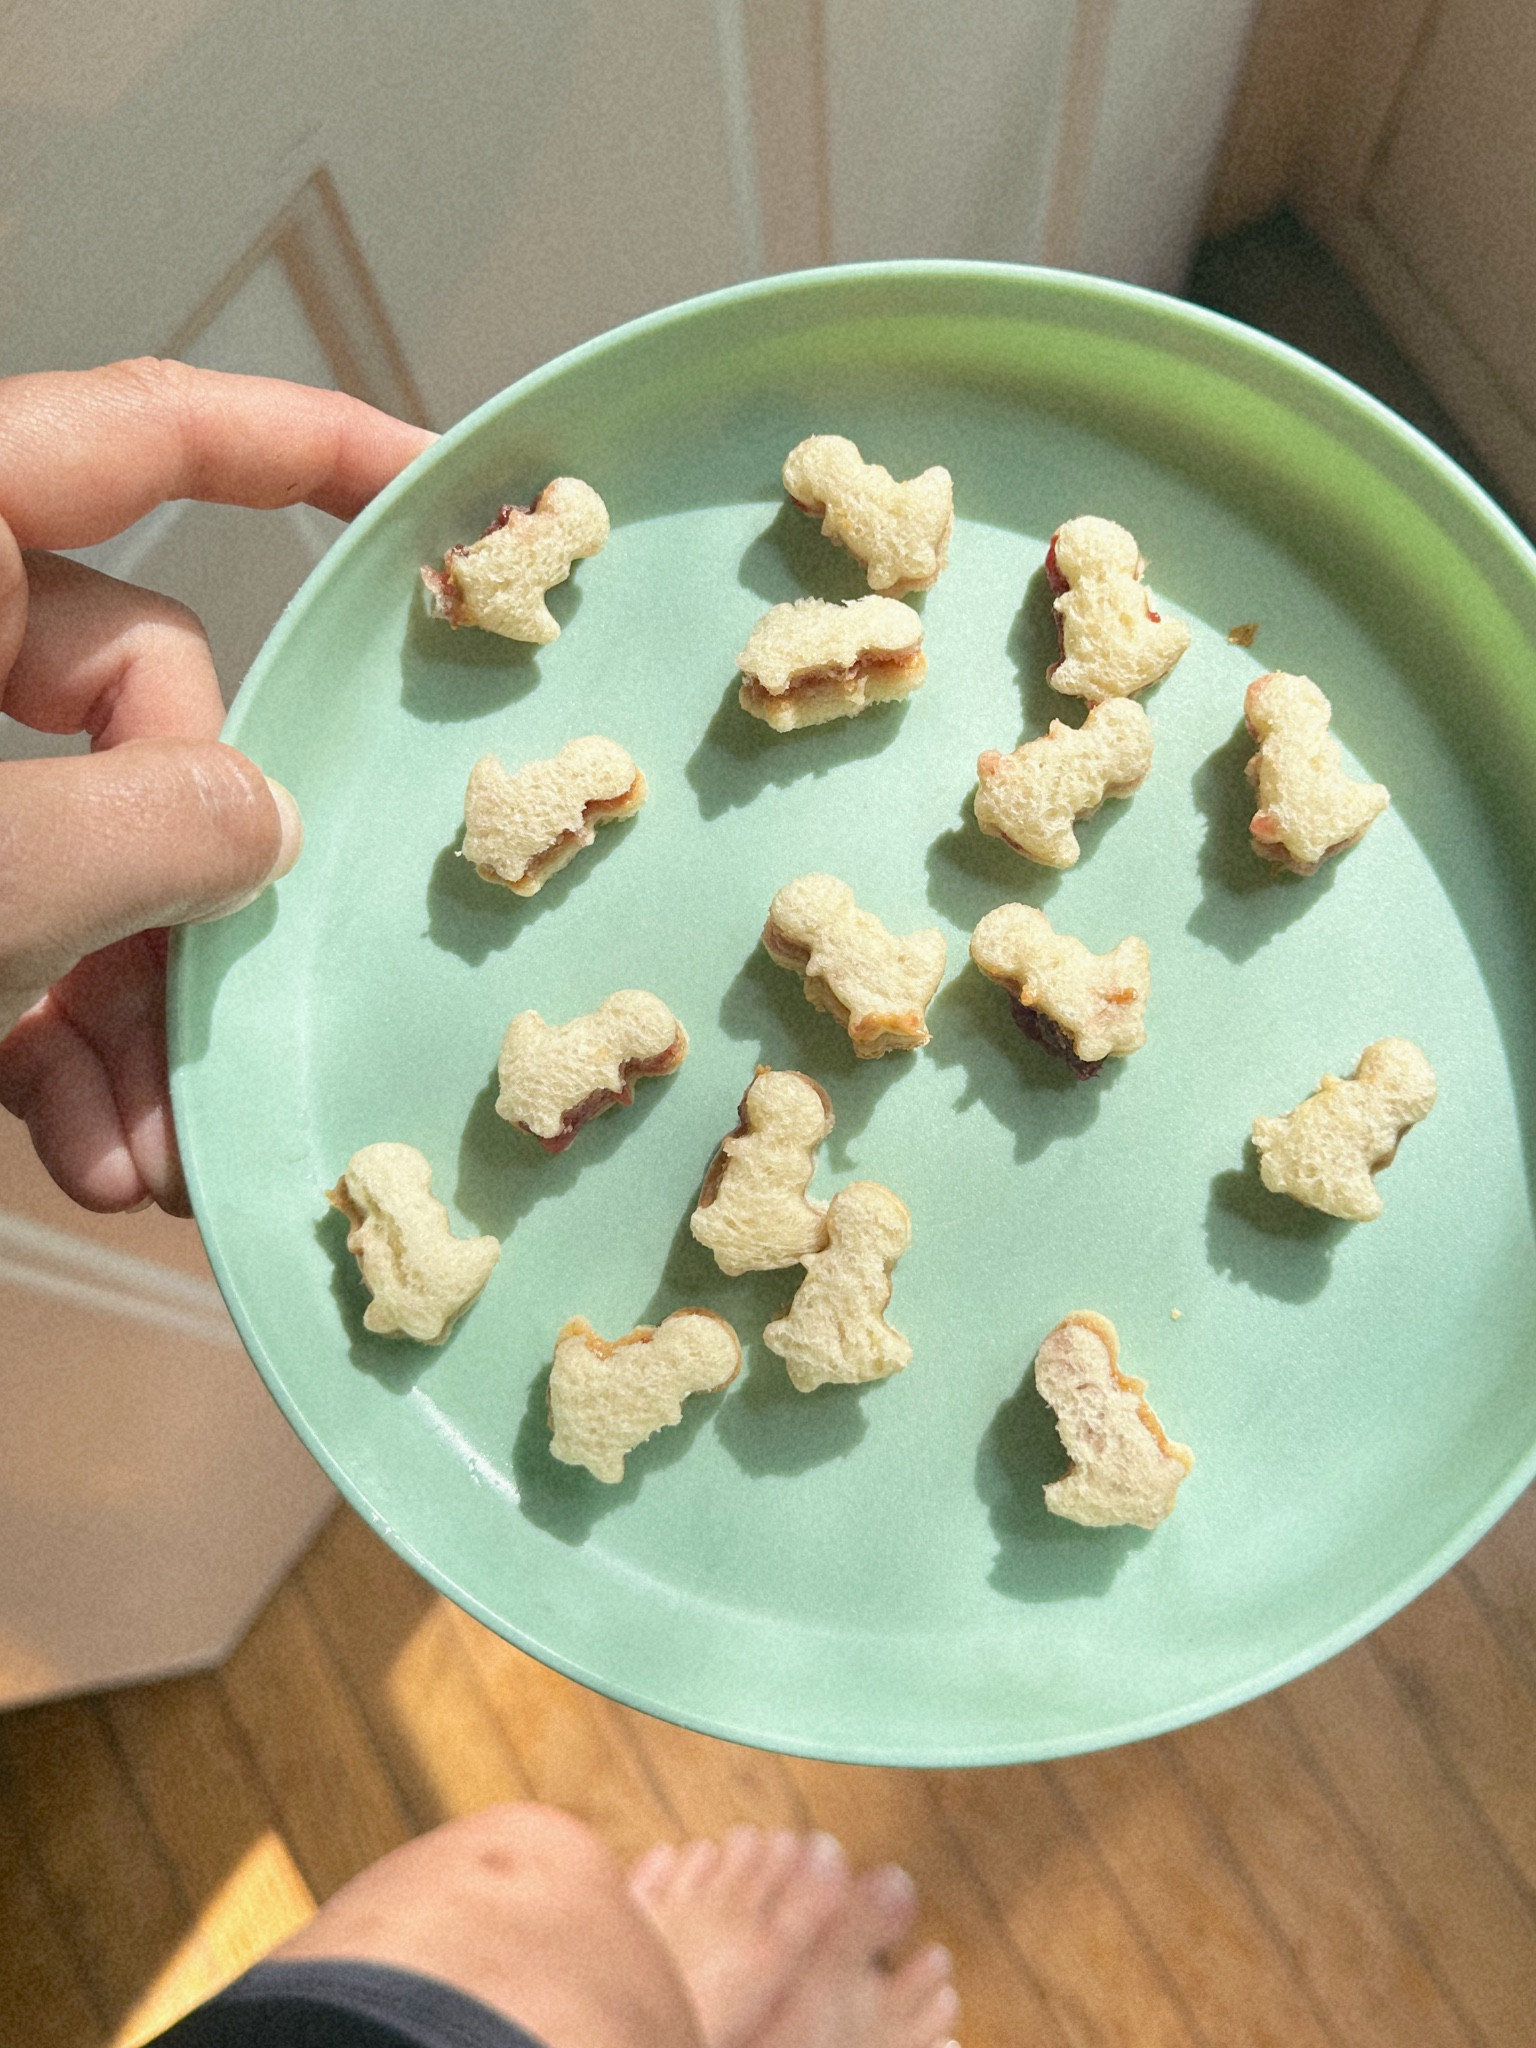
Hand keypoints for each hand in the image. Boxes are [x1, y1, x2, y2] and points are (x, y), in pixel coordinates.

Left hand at [0, 359, 434, 1213]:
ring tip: (156, 1159)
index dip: (303, 445)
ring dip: (139, 1011)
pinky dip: (62, 1052)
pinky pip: (15, 944)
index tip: (439, 491)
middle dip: (188, 883)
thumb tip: (264, 819)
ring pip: (87, 850)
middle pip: (137, 705)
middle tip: (216, 1016)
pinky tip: (94, 1160)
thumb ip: (135, 834)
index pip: (140, 435)